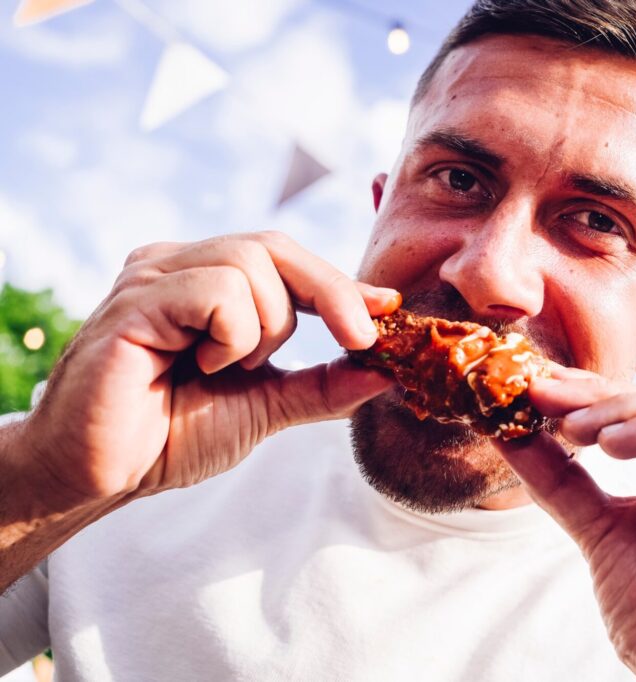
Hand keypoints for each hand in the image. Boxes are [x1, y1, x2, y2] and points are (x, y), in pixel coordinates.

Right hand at [19, 231, 398, 508]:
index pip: (288, 260)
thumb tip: (387, 372)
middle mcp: (179, 265)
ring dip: (266, 328)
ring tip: (229, 367)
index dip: (342, 284)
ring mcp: (154, 275)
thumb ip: (323, 387)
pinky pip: (217, 289)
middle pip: (276, 245)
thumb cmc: (170, 436)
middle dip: (332, 293)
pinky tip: (202, 364)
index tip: (389, 308)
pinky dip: (231, 334)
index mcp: (207, 282)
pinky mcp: (136, 299)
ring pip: (251, 261)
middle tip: (361, 340)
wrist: (99, 476)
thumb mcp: (266, 406)